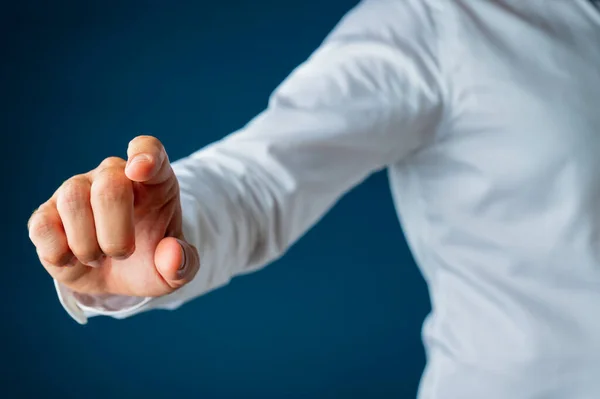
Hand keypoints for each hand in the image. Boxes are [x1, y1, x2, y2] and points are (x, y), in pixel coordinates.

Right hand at [28, 136, 199, 296]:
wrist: (119, 277)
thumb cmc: (152, 259)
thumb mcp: (178, 270)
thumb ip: (184, 264)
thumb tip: (171, 256)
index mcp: (153, 180)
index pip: (149, 150)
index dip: (144, 155)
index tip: (140, 169)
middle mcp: (113, 175)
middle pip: (110, 184)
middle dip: (117, 231)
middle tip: (124, 254)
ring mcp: (77, 190)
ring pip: (74, 200)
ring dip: (88, 244)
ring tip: (98, 258)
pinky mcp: (47, 214)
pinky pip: (43, 224)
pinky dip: (59, 252)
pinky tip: (72, 260)